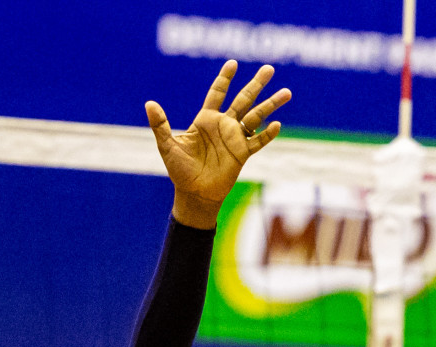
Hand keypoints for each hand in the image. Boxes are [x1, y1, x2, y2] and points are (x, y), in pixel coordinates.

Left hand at [146, 61, 291, 227]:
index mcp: (206, 120)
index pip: (217, 93)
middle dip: (256, 84)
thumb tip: (148, 104)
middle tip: (269, 68)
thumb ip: (160, 125)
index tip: (233, 63)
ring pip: (256, 117)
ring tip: (287, 92)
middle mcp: (223, 125)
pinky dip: (267, 134)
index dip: (224, 78)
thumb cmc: (179, 170)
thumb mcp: (167, 146)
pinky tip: (277, 124)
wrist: (194, 194)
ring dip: (270, 105)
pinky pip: (258, 141)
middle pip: (243, 99)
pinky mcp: (242, 154)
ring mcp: (235, 138)